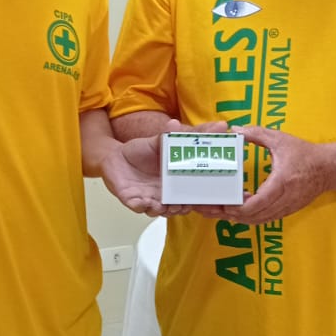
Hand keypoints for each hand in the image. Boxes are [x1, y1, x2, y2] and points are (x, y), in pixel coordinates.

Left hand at [99, 120, 229, 215]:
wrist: (115, 156)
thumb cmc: (142, 151)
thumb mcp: (165, 140)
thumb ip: (188, 135)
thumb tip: (221, 125)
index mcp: (176, 183)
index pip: (193, 195)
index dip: (201, 199)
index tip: (208, 197)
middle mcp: (165, 195)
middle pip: (177, 208)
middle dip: (181, 208)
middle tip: (183, 203)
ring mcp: (148, 199)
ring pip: (159, 211)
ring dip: (163, 209)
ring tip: (164, 205)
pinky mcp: (131, 199)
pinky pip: (137, 207)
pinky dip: (140, 206)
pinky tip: (142, 201)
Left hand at [232, 124, 330, 224]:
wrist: (329, 168)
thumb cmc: (305, 154)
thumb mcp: (280, 139)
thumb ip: (257, 134)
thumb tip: (237, 130)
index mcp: (282, 182)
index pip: (258, 203)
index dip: (239, 207)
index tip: (225, 204)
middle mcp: (285, 198)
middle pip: (255, 216)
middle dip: (233, 214)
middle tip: (216, 208)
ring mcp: (287, 207)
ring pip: (259, 220)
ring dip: (241, 218)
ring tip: (224, 210)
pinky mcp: (288, 210)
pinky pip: (266, 219)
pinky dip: (252, 217)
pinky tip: (241, 209)